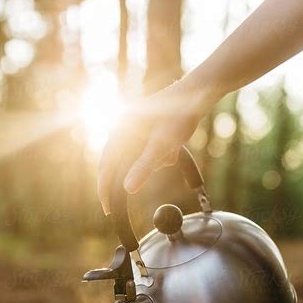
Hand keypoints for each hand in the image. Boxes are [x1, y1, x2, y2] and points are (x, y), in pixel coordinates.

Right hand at [98, 79, 211, 213]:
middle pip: (118, 163)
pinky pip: (148, 154)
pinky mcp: (145, 131)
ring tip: (172, 150)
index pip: (106, 165)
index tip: (106, 208)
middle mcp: (123, 129)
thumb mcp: (162, 145)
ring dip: (155, 162)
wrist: (197, 94)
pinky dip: (161, 156)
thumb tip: (127, 189)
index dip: (104, 188)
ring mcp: (134, 130)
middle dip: (133, 175)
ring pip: (137, 160)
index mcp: (120, 129)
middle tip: (125, 200)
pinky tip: (174, 148)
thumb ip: (144, 167)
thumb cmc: (178, 115)